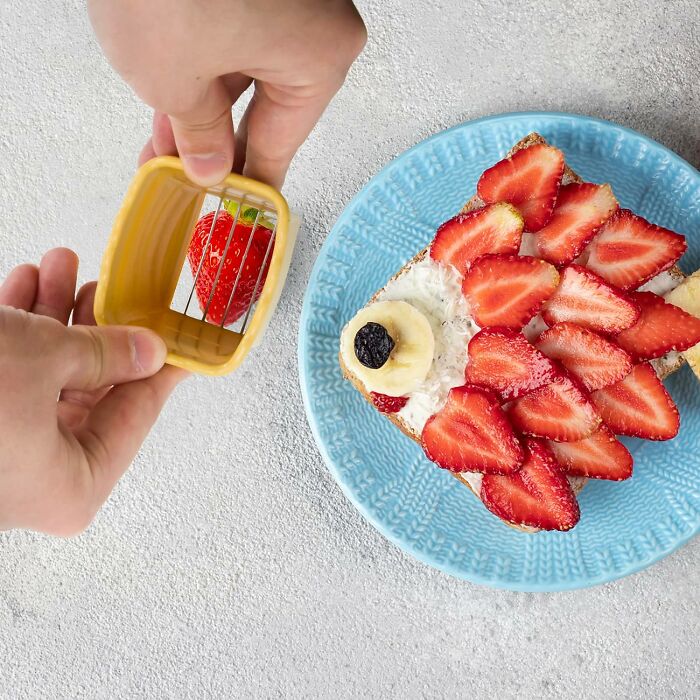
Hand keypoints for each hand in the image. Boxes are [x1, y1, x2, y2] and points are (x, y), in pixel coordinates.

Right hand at [0, 249, 186, 535]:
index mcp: (72, 487)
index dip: (162, 368)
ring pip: (46, 375)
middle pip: (91, 391)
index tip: (184, 337)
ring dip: (54, 316)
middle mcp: (37, 480)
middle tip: (110, 284)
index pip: (137, 416)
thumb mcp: (44, 359)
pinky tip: (24, 283)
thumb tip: (150, 350)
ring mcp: (2, 455)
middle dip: (97, 326)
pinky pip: (8, 375)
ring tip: (62, 265)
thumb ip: (107, 353)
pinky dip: (18, 328)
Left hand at [88, 0, 365, 187]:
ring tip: (164, 146)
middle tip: (189, 182)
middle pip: (263, 106)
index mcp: (320, 56)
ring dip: (200, 109)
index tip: (235, 213)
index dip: (250, 186)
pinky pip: (231, 34)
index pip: (281, 144)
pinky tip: (170, 97)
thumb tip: (210, 165)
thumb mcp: (175, 80)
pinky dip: (199, 67)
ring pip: (242, 71)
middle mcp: (314, 21)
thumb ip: (198, 133)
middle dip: (215, 145)